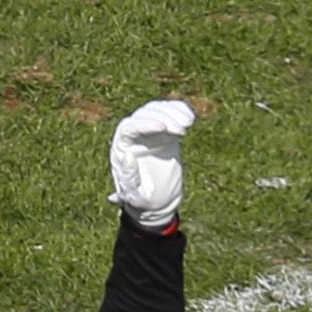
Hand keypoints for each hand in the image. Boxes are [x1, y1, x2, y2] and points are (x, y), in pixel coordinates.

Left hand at [107, 98, 195, 228]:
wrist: (159, 201)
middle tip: (181, 131)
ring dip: (173, 113)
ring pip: (158, 110)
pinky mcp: (165, 130)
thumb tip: (127, 155)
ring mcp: (149, 130)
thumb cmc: (143, 201)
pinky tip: (190, 119)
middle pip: (144, 114)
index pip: (129, 127)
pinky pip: (170, 112)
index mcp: (121, 148)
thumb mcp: (135, 196)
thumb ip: (129, 178)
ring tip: (187, 124)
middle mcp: (133, 135)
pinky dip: (180, 111)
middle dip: (163, 118)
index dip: (145, 124)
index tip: (163, 128)